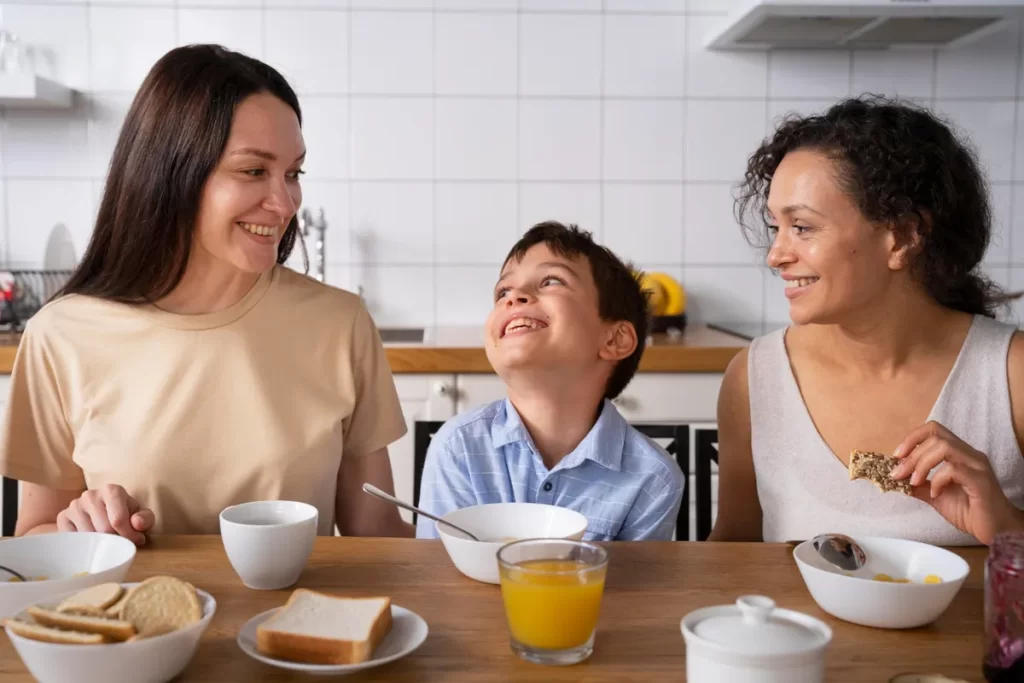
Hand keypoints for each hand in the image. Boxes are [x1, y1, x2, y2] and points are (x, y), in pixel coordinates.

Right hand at [56, 484, 154, 545]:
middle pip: (103, 529)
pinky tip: (91, 541)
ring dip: (99, 544)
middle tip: (120, 542)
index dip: (128, 536)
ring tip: (107, 540)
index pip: (118, 520)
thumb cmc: (126, 515)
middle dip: (115, 540)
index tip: (135, 541)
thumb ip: (145, 519)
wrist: (106, 512)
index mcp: (112, 490)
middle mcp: (90, 495)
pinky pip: (71, 538)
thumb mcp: (141, 516)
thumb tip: (136, 523)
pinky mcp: (62, 517)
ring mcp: (74, 505)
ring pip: (87, 536)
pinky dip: (83, 545)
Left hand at [892, 421, 1023, 544]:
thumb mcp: (935, 495)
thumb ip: (918, 484)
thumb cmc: (969, 511)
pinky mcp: (980, 481)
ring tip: (914, 482)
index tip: (897, 456)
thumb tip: (895, 477)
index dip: (912, 438)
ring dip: (921, 464)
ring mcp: (977, 466)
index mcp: (959, 454)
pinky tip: (936, 494)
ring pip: (944, 447)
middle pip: (936, 436)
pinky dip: (938, 480)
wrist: (996, 531)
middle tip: (899, 474)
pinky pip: (954, 469)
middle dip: (911, 454)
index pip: (934, 430)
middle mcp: (969, 454)